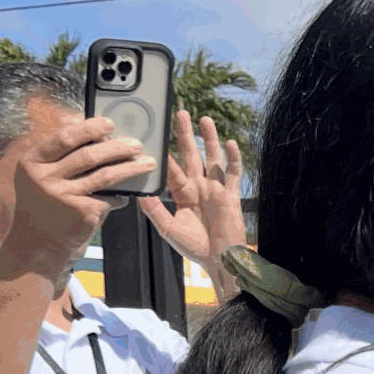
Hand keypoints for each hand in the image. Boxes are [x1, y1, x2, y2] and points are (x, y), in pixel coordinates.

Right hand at [0, 117, 147, 281]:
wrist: (38, 245)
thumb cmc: (46, 206)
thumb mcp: (42, 178)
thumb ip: (61, 159)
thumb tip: (99, 137)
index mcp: (32, 162)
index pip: (64, 138)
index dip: (89, 128)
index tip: (109, 123)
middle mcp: (44, 178)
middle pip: (88, 155)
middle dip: (116, 147)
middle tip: (136, 143)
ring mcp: (63, 196)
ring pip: (105, 175)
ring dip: (130, 167)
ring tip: (147, 162)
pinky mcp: (81, 212)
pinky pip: (110, 198)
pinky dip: (122, 195)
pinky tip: (131, 193)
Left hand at [138, 110, 247, 269]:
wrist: (220, 260)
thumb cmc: (194, 247)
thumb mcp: (168, 229)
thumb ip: (154, 210)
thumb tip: (140, 192)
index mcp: (182, 194)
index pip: (171, 168)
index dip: (164, 152)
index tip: (155, 134)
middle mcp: (199, 187)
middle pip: (191, 155)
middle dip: (185, 135)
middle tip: (180, 113)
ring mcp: (216, 190)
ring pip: (212, 159)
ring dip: (210, 139)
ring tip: (205, 119)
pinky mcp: (232, 196)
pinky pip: (233, 174)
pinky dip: (233, 159)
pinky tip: (231, 143)